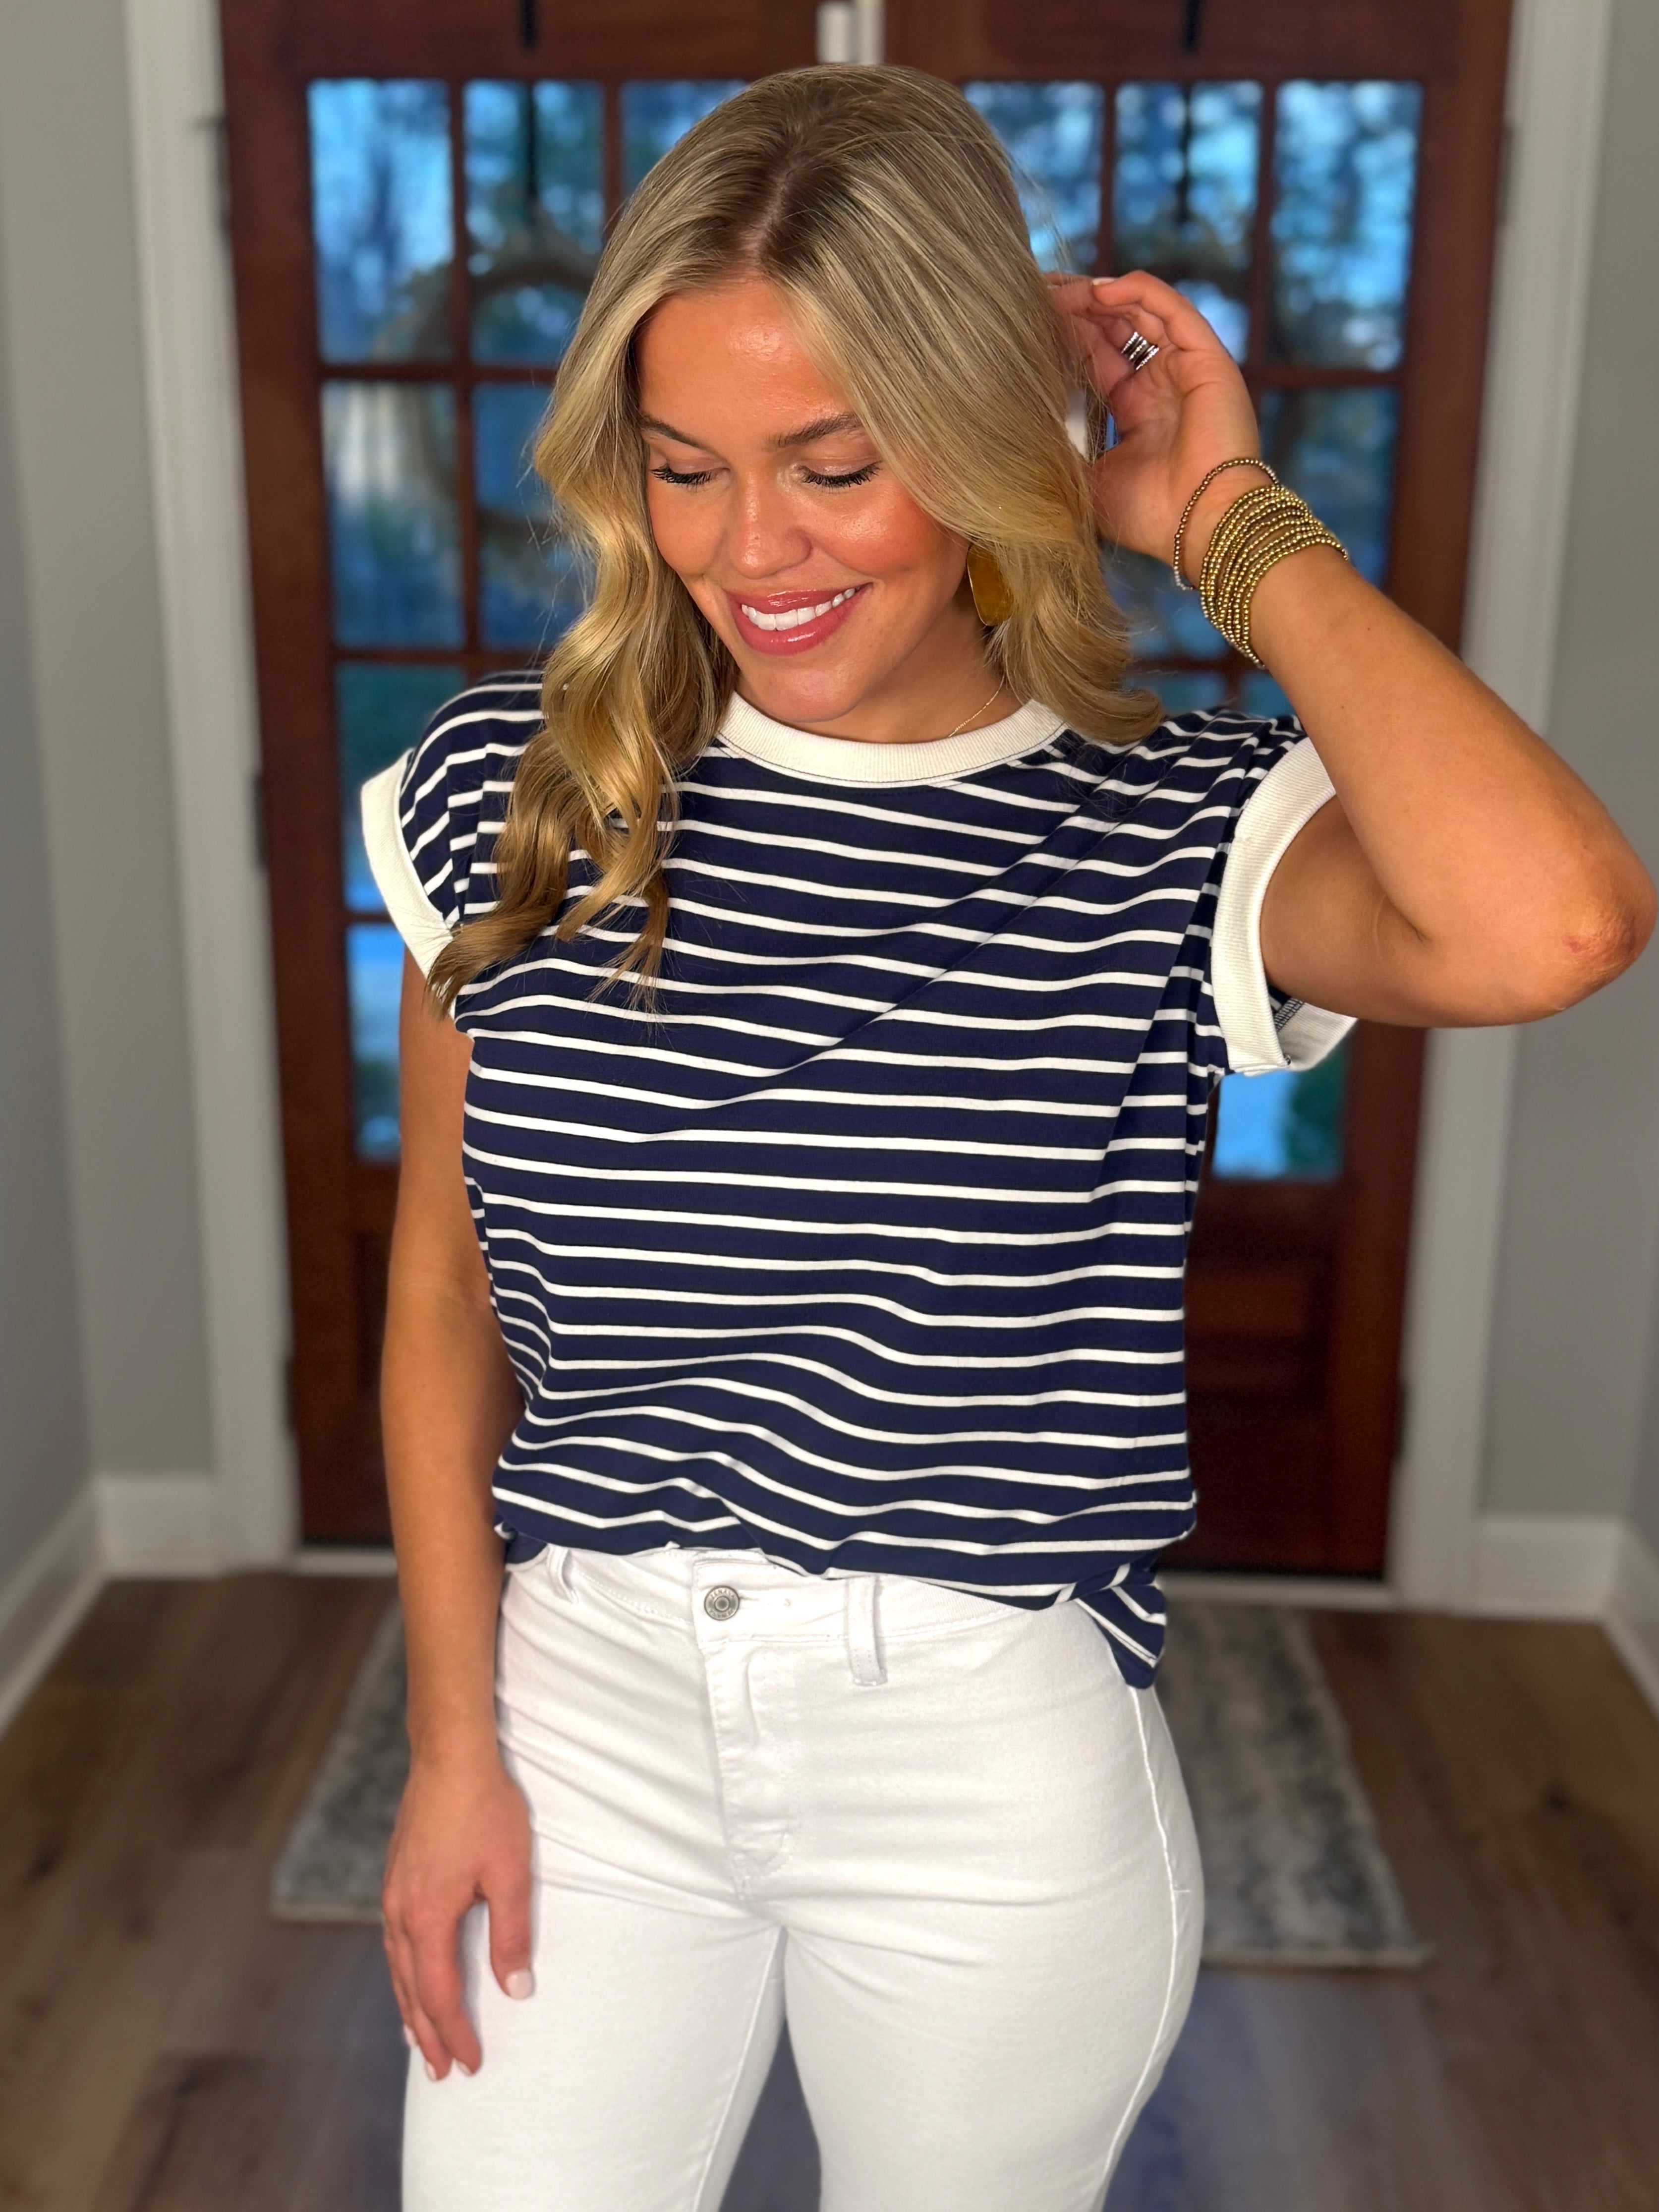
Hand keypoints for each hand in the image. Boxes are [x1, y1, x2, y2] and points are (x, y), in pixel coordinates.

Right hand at [382, 1744, 533, 2078]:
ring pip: (398, 1967)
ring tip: (420, 2040)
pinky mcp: (396, 1875)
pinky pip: (394, 1940)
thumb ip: (512, 1935)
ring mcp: (393, 1892)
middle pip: (412, 1990)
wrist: (449, 1754)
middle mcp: (401, 1912)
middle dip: (427, 2035)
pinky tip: (411, 1973)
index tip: (470, 2064)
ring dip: (410, 2007)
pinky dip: (403, 1971)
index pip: (440, 1994)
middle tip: (440, 2073)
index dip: (456, 2033)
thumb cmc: (484, 1808)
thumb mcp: (510, 1873)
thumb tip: (517, 1989)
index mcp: (428, 1917)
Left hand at [1046, 270, 1265, 571]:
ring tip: (1060, 290)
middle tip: (1036, 295)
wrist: (1202, 525)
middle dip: (1077, 310)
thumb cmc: (1150, 517)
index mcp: (1136, 412)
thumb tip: (1016, 432)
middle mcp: (1161, 386)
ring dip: (1098, 297)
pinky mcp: (1206, 358)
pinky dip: (1137, 292)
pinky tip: (1099, 291)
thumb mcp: (1088, 482)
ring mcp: (1184, 369)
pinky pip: (1170, 309)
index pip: (1097, 359)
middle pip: (1115, 330)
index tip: (1029, 323)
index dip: (1066, 338)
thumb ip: (1061, 450)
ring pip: (1139, 313)